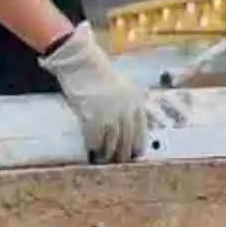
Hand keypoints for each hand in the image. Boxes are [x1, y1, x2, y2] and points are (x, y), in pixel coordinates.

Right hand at [40, 22, 147, 163]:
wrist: (83, 64)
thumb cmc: (101, 75)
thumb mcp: (124, 87)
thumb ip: (130, 106)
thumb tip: (134, 126)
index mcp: (136, 102)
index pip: (141, 134)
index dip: (136, 148)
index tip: (132, 157)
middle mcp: (126, 112)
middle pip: (127, 144)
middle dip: (121, 156)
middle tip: (115, 162)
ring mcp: (110, 117)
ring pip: (112, 147)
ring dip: (106, 155)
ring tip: (101, 159)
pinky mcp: (93, 120)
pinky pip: (95, 142)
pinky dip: (93, 148)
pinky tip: (90, 149)